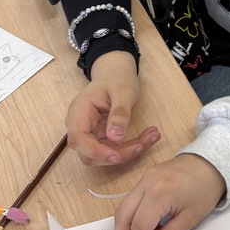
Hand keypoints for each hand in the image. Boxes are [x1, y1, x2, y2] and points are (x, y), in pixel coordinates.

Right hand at [65, 50, 159, 165]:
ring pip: (103, 156)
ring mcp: (89, 133)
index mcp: (78, 113)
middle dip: (117, 155)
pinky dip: (130, 147)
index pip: (79, 140)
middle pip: (90, 153)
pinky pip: (113, 149)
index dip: (96, 152)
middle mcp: (79, 126)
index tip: (117, 156)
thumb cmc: (117, 78)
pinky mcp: (100, 137)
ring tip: (150, 138)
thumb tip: (115, 137)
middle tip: (143, 145)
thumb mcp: (123, 91)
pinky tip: (147, 138)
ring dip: (126, 153)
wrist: (115, 73)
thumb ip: (119, 113)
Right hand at [115, 153, 225, 229]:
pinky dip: (132, 217)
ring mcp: (144, 177)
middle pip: (122, 217)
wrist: (213, 162)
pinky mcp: (145, 176)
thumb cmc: (206, 189)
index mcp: (159, 193)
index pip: (139, 227)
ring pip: (123, 208)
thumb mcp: (190, 218)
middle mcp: (146, 183)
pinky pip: (131, 200)